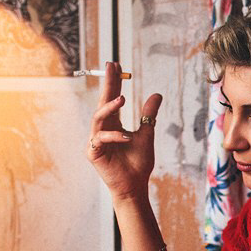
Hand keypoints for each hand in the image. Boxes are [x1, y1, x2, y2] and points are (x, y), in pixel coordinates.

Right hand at [85, 61, 163, 202]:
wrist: (135, 185)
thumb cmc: (138, 163)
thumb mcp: (147, 134)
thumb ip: (148, 115)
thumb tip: (157, 94)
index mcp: (113, 124)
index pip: (112, 99)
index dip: (114, 82)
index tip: (116, 65)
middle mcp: (102, 129)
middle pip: (103, 102)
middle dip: (107, 84)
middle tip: (112, 67)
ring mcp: (96, 140)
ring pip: (98, 118)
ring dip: (109, 107)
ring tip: (122, 98)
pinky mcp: (93, 152)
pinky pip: (100, 139)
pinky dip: (113, 136)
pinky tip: (126, 137)